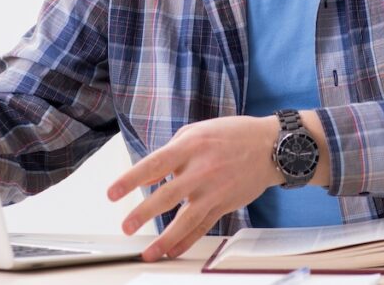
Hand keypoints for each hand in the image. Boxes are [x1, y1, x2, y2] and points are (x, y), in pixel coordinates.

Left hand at [107, 115, 281, 261]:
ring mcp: (214, 190)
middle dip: (144, 213)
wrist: (271, 146)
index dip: (131, 180)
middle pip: (168, 195)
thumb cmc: (232, 135)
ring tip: (148, 252)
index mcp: (190, 147)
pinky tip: (173, 250)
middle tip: (126, 226)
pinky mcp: (225, 204)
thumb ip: (173, 150)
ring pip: (186, 220)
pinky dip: (188, 241)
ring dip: (165, 239)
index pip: (154, 164)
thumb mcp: (197, 131)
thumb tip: (152, 172)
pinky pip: (204, 227)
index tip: (112, 193)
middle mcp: (201, 170)